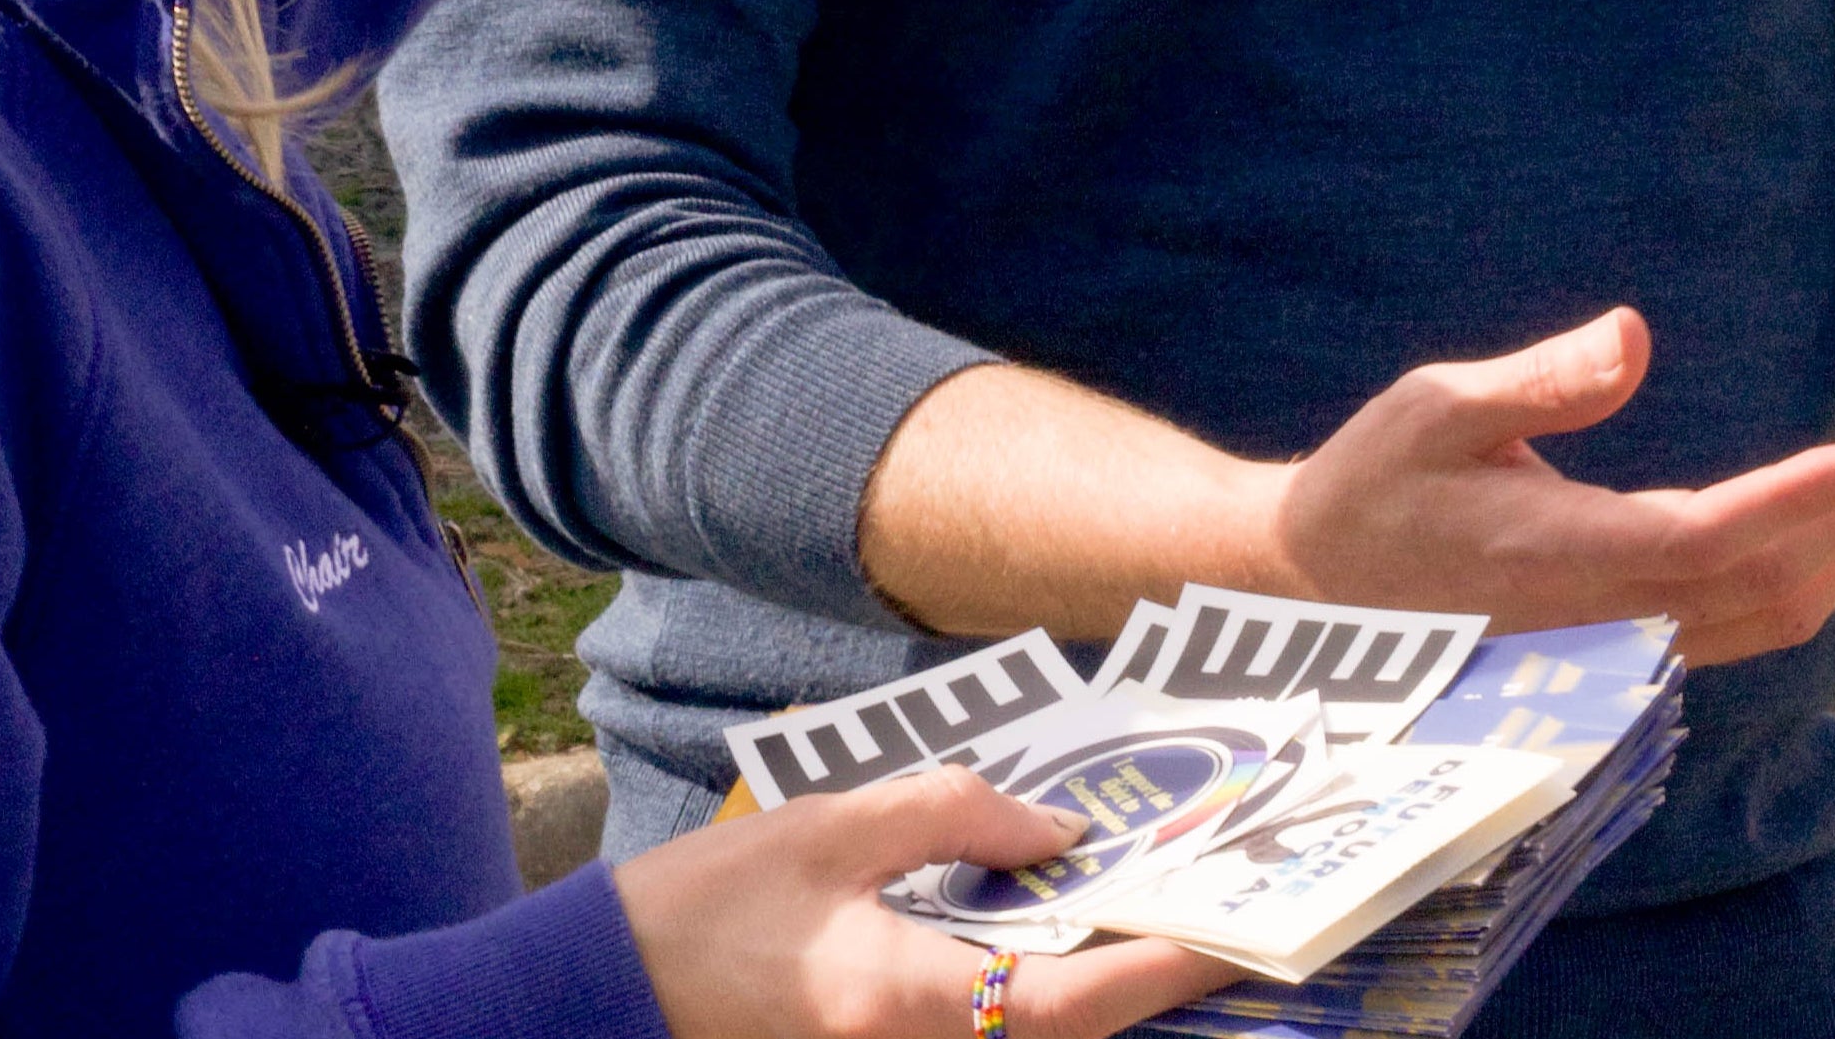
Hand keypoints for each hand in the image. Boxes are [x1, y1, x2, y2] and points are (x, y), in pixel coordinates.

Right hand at [608, 766, 1235, 1038]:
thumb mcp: (827, 830)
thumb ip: (950, 816)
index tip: (1234, 930)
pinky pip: (987, 1025)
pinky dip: (1037, 985)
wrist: (600, 994)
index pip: (1074, 1002)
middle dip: (1148, 974)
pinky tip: (1056, 923)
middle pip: (1068, 1030)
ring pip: (1031, 1029)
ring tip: (1152, 900)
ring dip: (1096, 980)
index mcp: (907, 999)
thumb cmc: (701, 911)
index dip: (1163, 967)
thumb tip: (1056, 830)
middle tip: (1214, 902)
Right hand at [1261, 307, 1834, 665]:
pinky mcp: (1628, 643)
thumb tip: (1635, 333)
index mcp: (1568, 557)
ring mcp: (1622, 644)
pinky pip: (1746, 622)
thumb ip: (1541, 379)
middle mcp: (1610, 618)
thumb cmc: (1374, 481)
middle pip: (1775, 585)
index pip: (1719, 536)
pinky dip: (1813, 568)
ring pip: (1773, 615)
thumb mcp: (1436, 405)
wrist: (1318, 585)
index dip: (1812, 496)